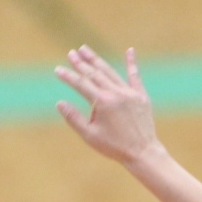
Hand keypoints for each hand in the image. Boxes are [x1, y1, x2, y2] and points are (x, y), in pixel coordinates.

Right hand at [54, 45, 160, 167]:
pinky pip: (135, 76)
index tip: (58, 70)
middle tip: (71, 53)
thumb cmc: (114, 147)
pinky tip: (130, 50)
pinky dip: (132, 63)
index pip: (81, 84)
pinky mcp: (141, 96)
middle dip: (81, 63)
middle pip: (94, 74)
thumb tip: (59, 103)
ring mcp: (129, 93)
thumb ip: (74, 118)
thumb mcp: (90, 135)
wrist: (142, 153)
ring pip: (110, 72)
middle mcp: (115, 93)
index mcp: (102, 102)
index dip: (68, 76)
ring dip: (97, 60)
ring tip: (85, 49)